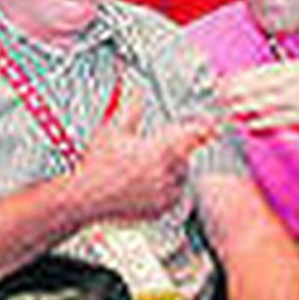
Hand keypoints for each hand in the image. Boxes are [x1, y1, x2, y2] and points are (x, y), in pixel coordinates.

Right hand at [71, 82, 217, 224]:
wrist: (88, 196)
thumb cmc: (98, 164)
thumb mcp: (112, 129)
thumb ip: (130, 108)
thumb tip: (136, 89)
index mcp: (160, 151)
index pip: (192, 136)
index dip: (202, 129)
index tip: (210, 126)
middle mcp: (168, 174)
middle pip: (184, 156)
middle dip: (173, 150)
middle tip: (150, 148)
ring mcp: (166, 194)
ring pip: (179, 177)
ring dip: (169, 170)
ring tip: (141, 168)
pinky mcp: (161, 210)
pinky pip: (171, 196)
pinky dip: (163, 188)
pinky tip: (141, 183)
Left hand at [221, 61, 298, 131]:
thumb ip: (282, 72)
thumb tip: (261, 75)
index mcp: (286, 69)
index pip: (253, 74)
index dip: (235, 80)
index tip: (221, 85)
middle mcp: (286, 82)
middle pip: (251, 88)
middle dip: (232, 94)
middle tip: (217, 100)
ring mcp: (293, 99)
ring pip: (259, 104)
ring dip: (241, 109)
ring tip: (228, 112)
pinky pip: (275, 120)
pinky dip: (260, 123)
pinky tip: (249, 126)